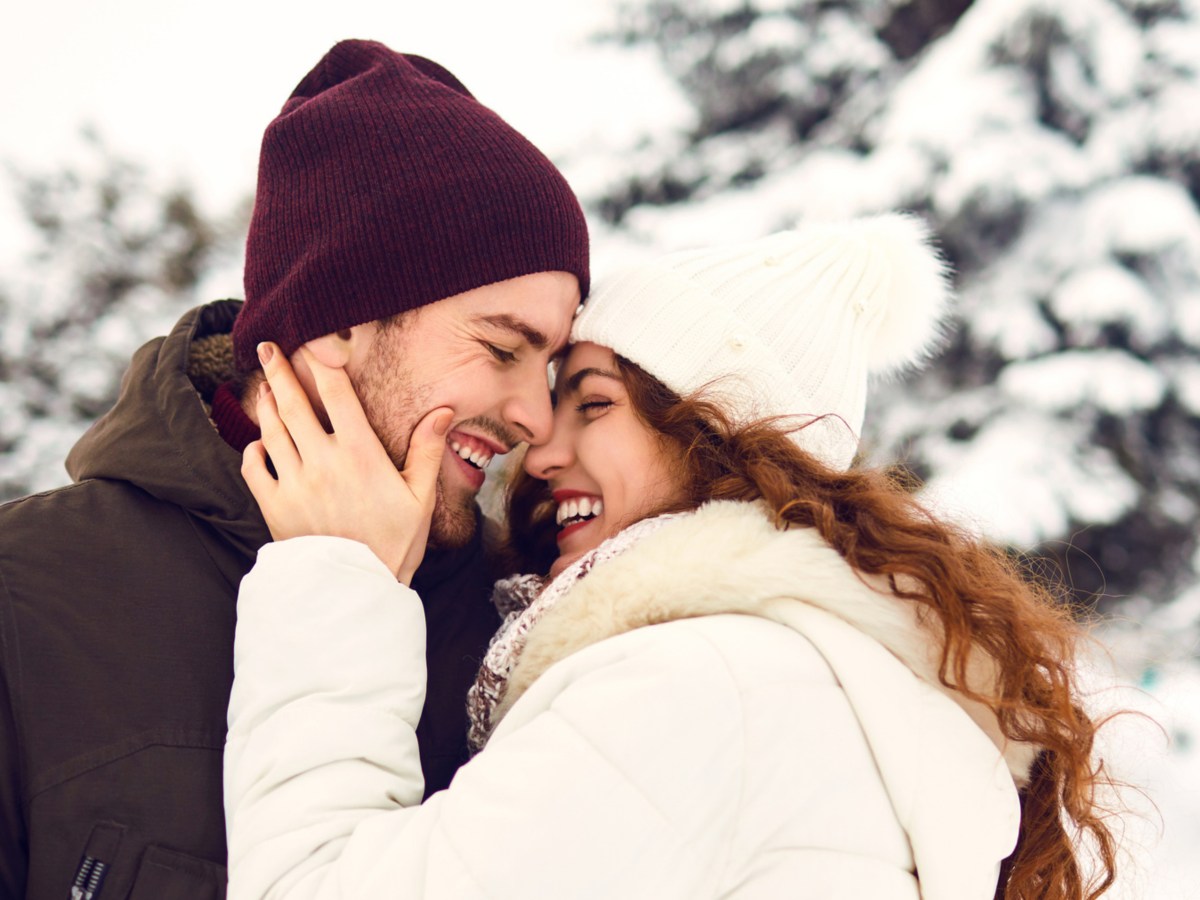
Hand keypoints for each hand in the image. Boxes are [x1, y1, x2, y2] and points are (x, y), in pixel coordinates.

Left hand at [241, 342, 450, 583]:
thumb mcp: (421, 498)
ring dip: (265, 404)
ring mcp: (294, 483)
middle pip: (293, 403)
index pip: (336, 393)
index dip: (322, 361)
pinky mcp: (274, 507)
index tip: (311, 340)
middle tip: (268, 347)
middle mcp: (322, 462)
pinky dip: (253, 450)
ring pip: (271, 430)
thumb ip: (428, 451)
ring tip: (264, 387)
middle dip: (279, 370)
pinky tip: (259, 443)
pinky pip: (253, 468)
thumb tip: (443, 411)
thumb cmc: (394, 544)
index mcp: (360, 454)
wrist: (356, 591)